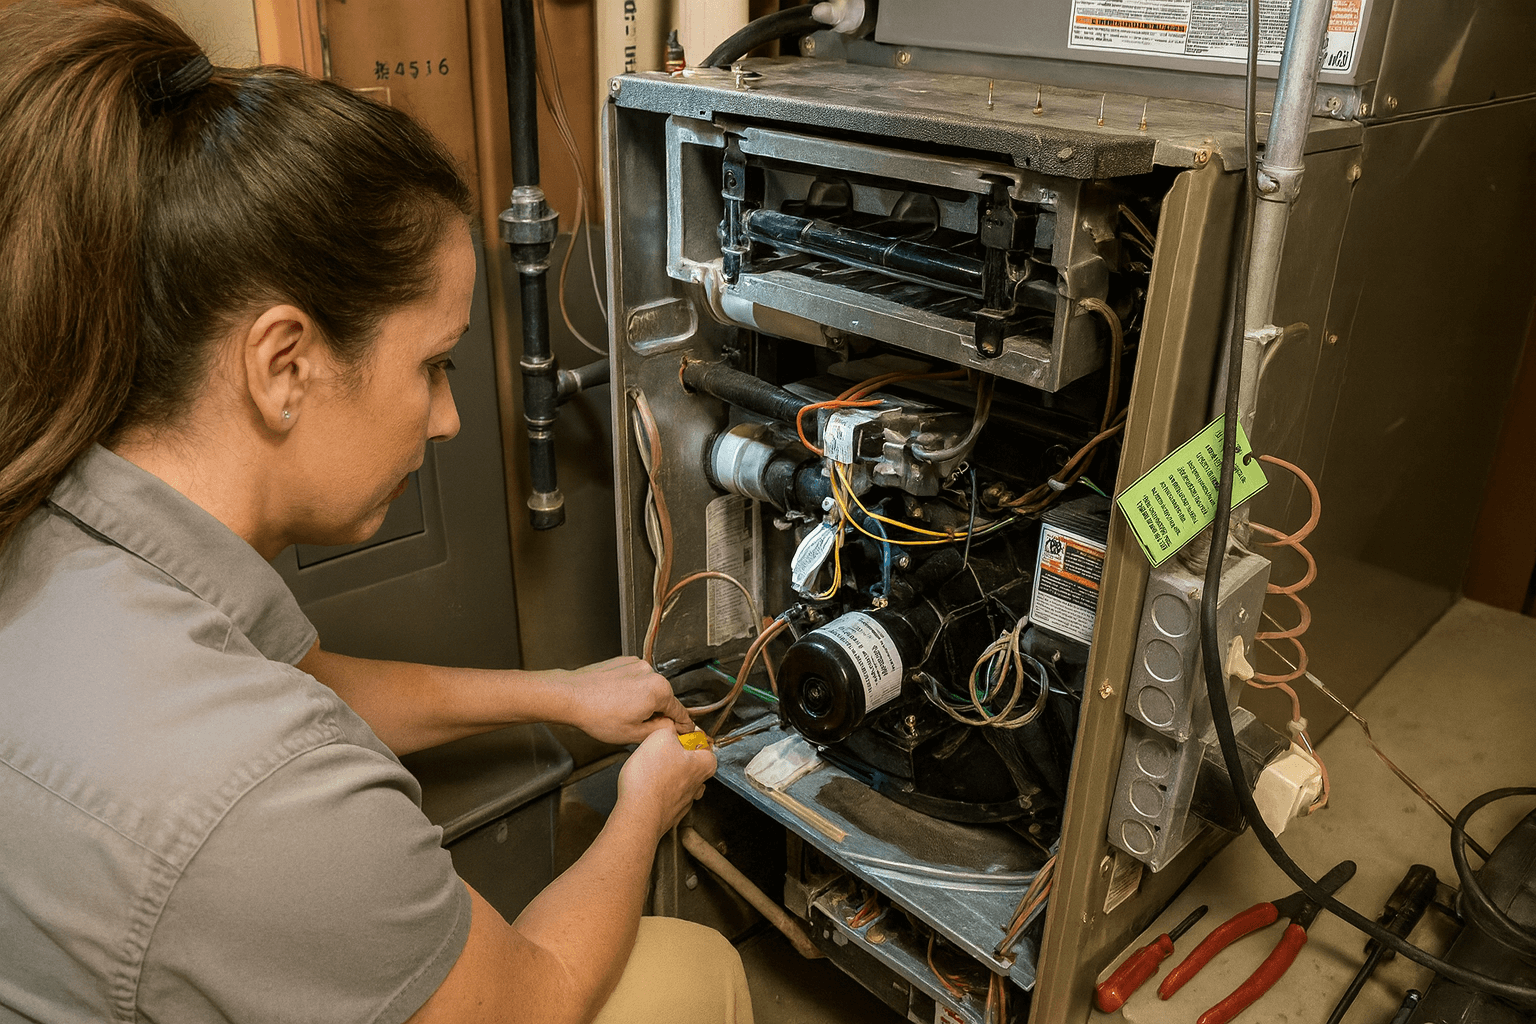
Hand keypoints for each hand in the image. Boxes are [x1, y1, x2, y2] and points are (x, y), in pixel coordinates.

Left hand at [560, 656, 693, 744]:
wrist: (571, 696)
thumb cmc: (597, 715)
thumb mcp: (633, 734)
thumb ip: (660, 731)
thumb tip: (671, 727)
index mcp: (659, 691)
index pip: (679, 711)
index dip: (683, 725)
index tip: (685, 730)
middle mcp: (651, 672)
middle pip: (664, 698)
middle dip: (657, 712)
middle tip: (640, 726)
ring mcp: (637, 664)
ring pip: (649, 687)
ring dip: (643, 699)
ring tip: (621, 712)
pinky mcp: (623, 661)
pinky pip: (635, 678)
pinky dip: (631, 689)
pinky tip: (616, 700)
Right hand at [616, 724, 716, 841]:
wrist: (639, 814)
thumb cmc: (651, 779)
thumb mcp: (661, 737)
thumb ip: (670, 728)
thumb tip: (671, 727)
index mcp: (703, 764)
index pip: (706, 745)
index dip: (691, 737)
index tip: (678, 735)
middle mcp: (698, 785)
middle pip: (693, 764)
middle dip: (679, 756)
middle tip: (662, 751)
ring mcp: (684, 801)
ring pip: (681, 782)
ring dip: (669, 775)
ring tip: (651, 769)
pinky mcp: (670, 813)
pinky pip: (668, 797)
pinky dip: (659, 791)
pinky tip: (646, 786)